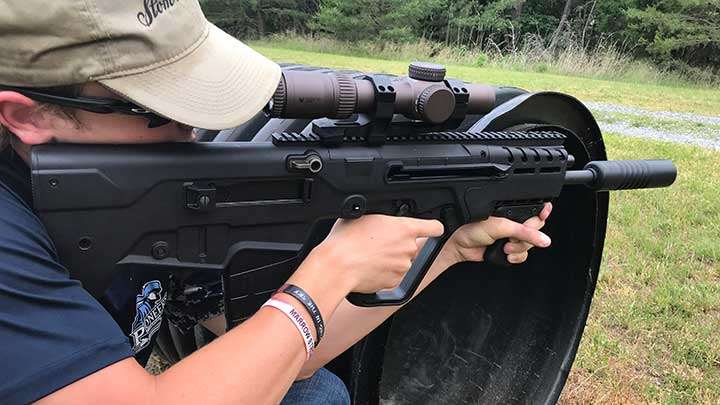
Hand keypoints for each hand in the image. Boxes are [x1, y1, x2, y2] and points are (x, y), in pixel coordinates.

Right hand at [310, 215, 443, 292]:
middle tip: (378, 242)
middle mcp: (408, 248)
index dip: (433, 227)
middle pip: (411, 245)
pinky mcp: (394, 282)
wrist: (337, 267)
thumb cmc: (345, 241)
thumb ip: (381, 217)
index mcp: (404, 228)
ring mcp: (402, 266)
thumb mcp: (364, 216)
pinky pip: (393, 275)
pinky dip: (384, 272)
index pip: (433, 227)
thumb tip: (381, 219)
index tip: (432, 229)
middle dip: (399, 244)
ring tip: (370, 255)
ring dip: (391, 258)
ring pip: (401, 261)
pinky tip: (369, 267)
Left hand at [440, 203, 552, 266]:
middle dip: (527, 238)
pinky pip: (522, 256)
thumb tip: (543, 239)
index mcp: (511, 211)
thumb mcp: (501, 227)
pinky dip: (516, 257)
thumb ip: (524, 232)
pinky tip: (505, 255)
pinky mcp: (508, 250)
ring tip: (504, 247)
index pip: (534, 212)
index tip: (545, 213)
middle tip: (511, 237)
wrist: (459, 245)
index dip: (542, 213)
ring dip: (518, 250)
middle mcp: (513, 223)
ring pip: (529, 246)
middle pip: (535, 231)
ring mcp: (511, 237)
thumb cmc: (472, 229)